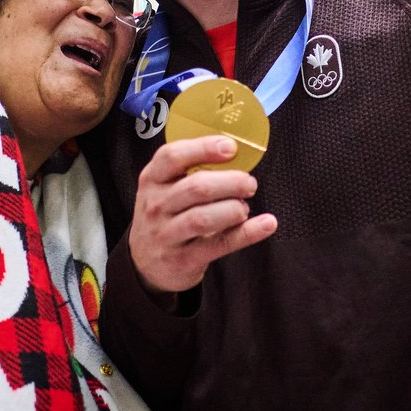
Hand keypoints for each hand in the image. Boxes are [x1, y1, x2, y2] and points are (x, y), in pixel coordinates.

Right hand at [129, 136, 277, 294]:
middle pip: (196, 187)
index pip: (172, 156)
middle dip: (231, 182)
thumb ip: (192, 171)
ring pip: (203, 218)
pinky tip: (266, 224)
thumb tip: (236, 154)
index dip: (203, 148)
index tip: (231, 147)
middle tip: (249, 184)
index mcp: (152, 179)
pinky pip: (219, 244)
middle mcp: (155, 205)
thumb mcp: (165, 188)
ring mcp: (166, 234)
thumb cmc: (165, 215)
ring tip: (244, 207)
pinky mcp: (183, 259)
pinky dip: (247, 233)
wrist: (145, 263)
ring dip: (234, 208)